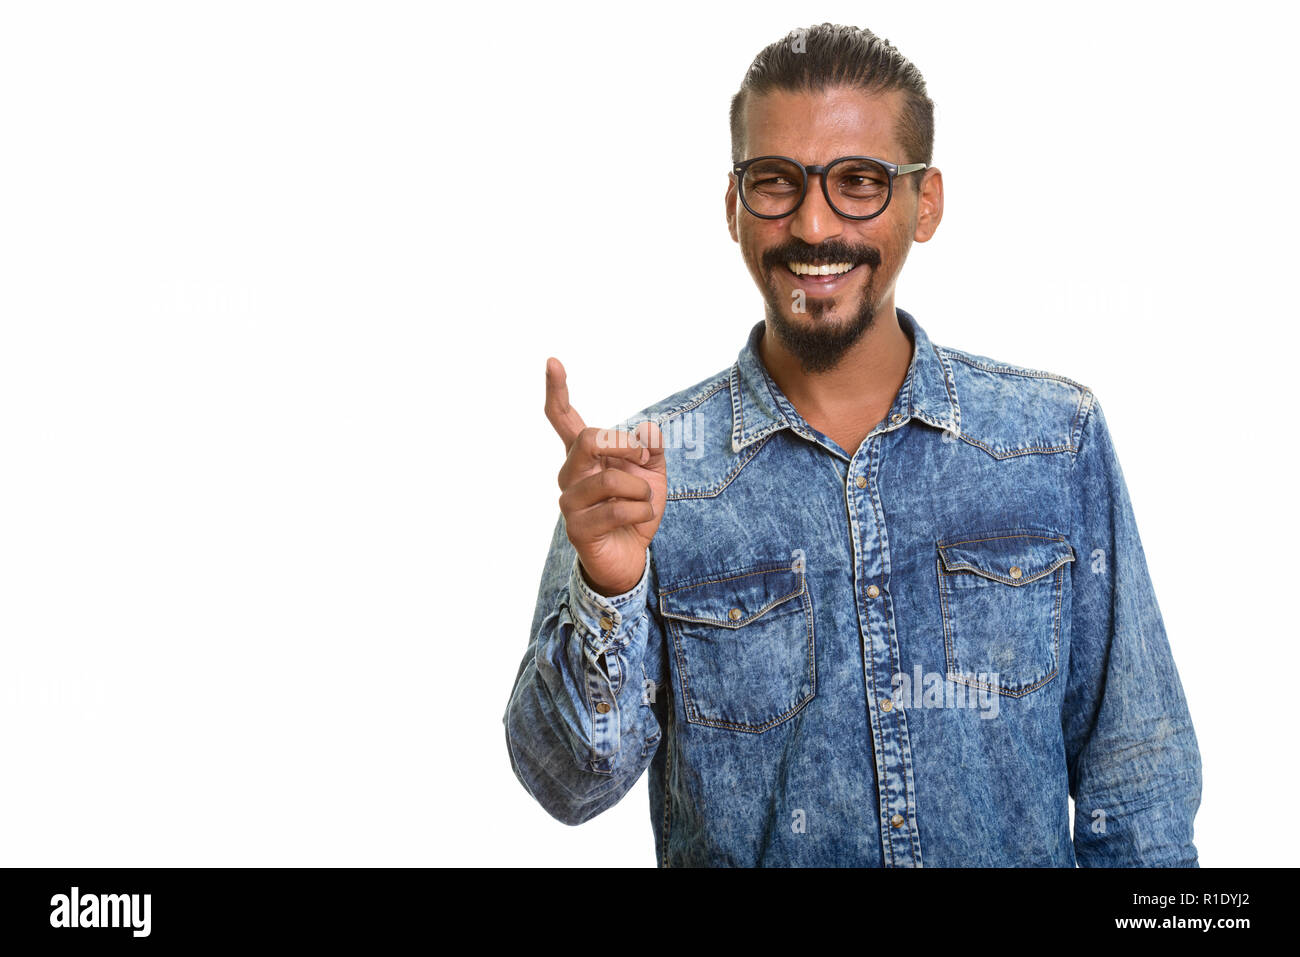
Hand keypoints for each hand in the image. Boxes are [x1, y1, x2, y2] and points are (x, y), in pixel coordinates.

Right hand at [545, 356, 666, 596]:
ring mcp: (569, 501)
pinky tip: (639, 519)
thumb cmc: (636, 508)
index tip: (552, 361)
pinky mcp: (577, 528)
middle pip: (589, 439)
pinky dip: (640, 512)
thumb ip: (652, 446)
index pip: (563, 417)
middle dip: (626, 446)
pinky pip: (616, 509)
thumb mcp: (653, 472)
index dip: (556, 389)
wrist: (631, 555)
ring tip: (643, 502)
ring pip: (610, 479)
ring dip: (641, 490)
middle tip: (644, 458)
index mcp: (584, 454)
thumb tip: (645, 432)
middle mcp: (570, 473)